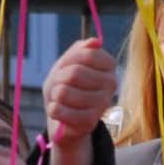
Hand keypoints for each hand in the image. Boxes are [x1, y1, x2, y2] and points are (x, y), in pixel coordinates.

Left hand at [42, 38, 116, 164]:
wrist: (65, 116)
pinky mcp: (90, 122)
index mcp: (109, 65)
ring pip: (63, 93)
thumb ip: (79, 50)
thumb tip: (95, 42)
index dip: (68, 59)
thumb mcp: (68, 62)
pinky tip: (58, 111)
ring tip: (60, 98)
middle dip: (58, 78)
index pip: (87, 54)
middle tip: (60, 84)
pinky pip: (59, 110)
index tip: (64, 66)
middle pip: (74, 73)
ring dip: (54, 95)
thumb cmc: (67, 84)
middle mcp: (111, 84)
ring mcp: (102, 104)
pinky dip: (52, 109)